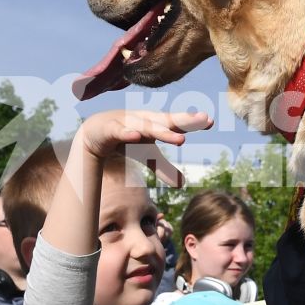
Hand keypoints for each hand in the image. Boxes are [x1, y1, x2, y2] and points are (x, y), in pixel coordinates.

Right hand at [77, 110, 212, 183]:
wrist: (94, 133)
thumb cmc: (127, 140)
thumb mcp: (146, 155)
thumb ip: (163, 168)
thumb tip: (182, 184)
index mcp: (155, 124)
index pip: (176, 123)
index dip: (192, 122)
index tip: (210, 121)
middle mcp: (144, 120)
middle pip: (166, 121)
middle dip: (184, 120)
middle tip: (202, 119)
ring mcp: (127, 122)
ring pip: (146, 127)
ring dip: (162, 131)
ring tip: (180, 139)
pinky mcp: (110, 129)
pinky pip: (120, 131)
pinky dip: (128, 133)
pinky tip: (137, 136)